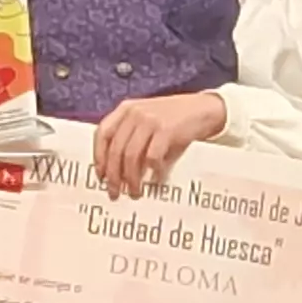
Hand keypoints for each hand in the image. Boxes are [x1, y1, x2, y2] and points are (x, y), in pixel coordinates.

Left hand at [89, 92, 226, 198]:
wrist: (203, 109)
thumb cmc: (173, 120)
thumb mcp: (147, 121)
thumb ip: (130, 137)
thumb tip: (116, 172)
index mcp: (126, 109)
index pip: (102, 134)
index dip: (99, 157)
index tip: (100, 176)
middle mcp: (135, 113)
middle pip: (116, 149)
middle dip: (113, 176)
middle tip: (115, 193)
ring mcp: (150, 121)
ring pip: (130, 156)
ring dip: (131, 179)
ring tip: (135, 192)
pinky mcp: (166, 130)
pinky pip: (152, 157)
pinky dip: (152, 172)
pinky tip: (155, 180)